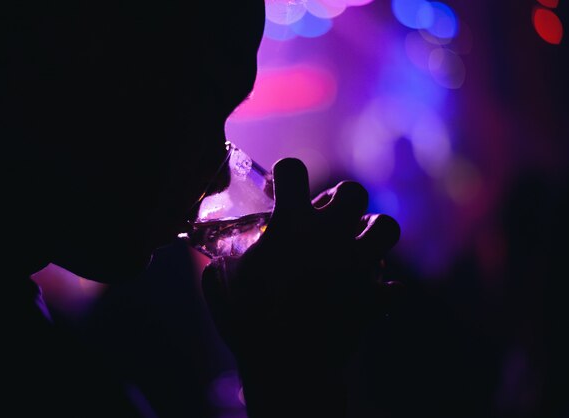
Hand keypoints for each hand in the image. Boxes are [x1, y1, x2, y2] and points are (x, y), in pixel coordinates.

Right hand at [202, 158, 400, 415]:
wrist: (286, 367)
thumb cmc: (248, 322)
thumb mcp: (222, 284)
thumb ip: (222, 264)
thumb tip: (216, 263)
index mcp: (291, 225)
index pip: (293, 169)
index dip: (285, 172)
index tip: (279, 188)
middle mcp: (329, 236)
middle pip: (352, 190)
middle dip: (341, 198)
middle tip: (327, 218)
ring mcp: (356, 264)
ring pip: (386, 226)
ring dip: (372, 233)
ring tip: (356, 247)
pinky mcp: (373, 296)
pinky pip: (391, 286)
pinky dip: (380, 289)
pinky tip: (365, 296)